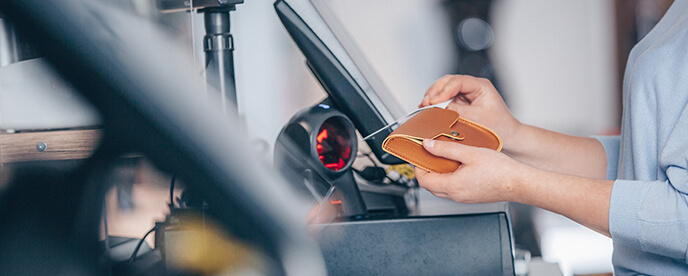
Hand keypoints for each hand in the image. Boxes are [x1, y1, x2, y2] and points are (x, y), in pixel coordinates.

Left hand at [414, 139, 528, 203]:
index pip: (423, 181)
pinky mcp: (472, 196)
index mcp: (452, 186)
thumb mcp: (469, 153)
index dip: (418, 167)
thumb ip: (446, 149)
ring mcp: (464, 198)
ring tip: (444, 158)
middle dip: (426, 171)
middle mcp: (456, 195)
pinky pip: (454, 189)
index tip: (419, 156)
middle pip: (430, 186)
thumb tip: (428, 145)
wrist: (520, 184)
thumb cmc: (500, 171)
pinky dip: (450, 177)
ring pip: (442, 188)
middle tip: (429, 155)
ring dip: (438, 174)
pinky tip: (459, 165)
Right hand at [419, 75, 519, 149]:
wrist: (509, 137)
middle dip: (434, 91)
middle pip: (448, 82)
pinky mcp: (461, 102)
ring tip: (424, 105)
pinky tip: (429, 108)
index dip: (443, 91)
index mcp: (481, 86)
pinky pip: (445, 98)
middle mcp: (473, 87)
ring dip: (433, 96)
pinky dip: (436, 102)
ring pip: (444, 88)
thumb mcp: (477, 119)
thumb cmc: (500, 127)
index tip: (433, 102)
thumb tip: (439, 109)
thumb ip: (458, 111)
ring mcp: (466, 94)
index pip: (457, 82)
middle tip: (425, 103)